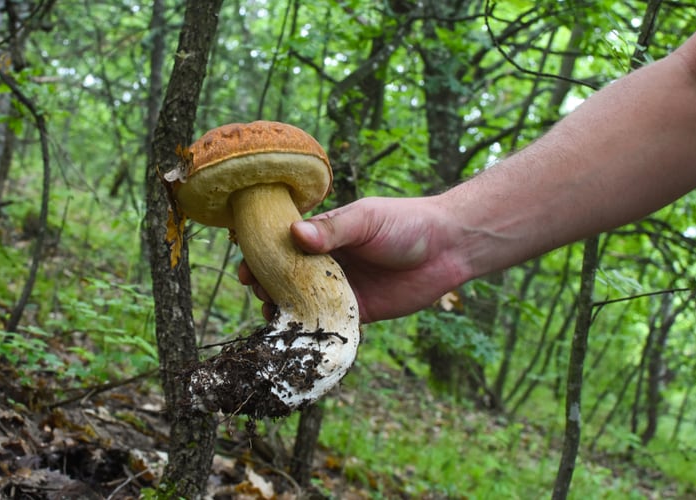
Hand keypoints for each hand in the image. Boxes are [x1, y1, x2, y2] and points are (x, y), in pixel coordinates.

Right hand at [238, 195, 466, 322]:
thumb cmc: (405, 223)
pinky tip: (305, 343)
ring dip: (289, 315)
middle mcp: (328, 264)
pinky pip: (334, 328)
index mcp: (324, 236)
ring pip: (306, 306)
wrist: (448, 247)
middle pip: (288, 280)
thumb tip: (294, 233)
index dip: (261, 258)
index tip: (246, 270)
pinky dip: (319, 336)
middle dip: (270, 289)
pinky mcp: (361, 313)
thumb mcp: (367, 219)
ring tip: (277, 322)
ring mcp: (343, 290)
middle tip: (262, 297)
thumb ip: (334, 229)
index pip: (283, 247)